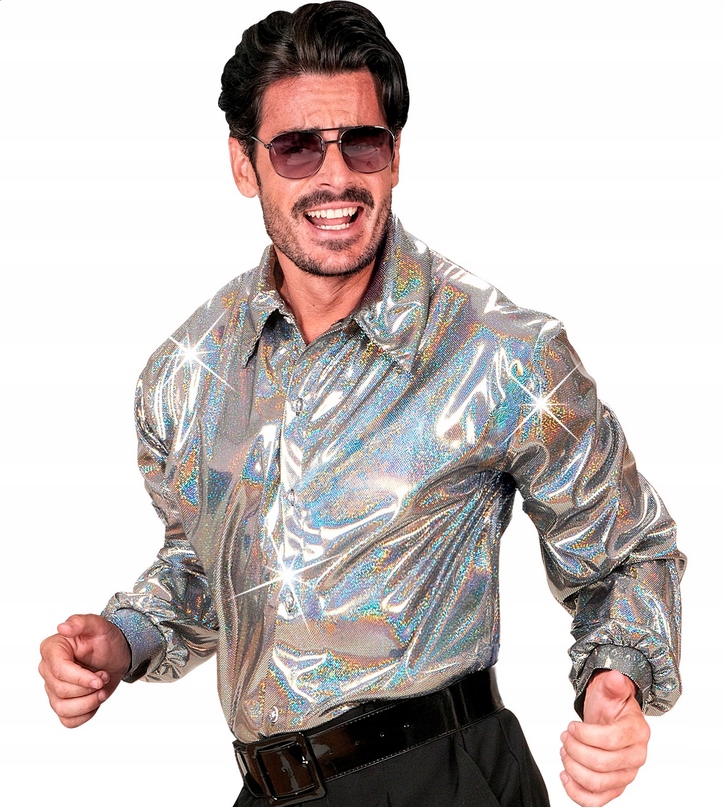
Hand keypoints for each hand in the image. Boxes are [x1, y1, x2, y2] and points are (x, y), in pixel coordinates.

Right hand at [39, 614, 130, 727]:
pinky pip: (67, 720)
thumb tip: (62, 627)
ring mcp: (52, 689)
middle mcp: (47, 670)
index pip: (59, 671)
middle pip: (61, 691)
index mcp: (52, 649)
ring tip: (103, 691)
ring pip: (62, 709)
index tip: (102, 677)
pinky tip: (96, 701)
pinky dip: (85, 715)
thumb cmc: (106, 639)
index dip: (81, 678)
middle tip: (105, 677)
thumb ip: (82, 622)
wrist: (116, 655)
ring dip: (89, 703)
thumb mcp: (100, 625)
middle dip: (89, 688)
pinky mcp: (62, 703)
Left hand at [559, 669, 649, 805]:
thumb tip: (616, 677)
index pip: (611, 740)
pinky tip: (565, 776)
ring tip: (565, 750)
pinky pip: (597, 800)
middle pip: (601, 764)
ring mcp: (625, 775)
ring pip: (596, 783)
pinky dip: (577, 793)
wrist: (610, 719)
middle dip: (574, 749)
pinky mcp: (614, 787)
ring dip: (573, 767)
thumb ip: (614, 684)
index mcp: (637, 733)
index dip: (585, 734)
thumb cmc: (610, 706)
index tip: (571, 726)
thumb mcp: (609, 690)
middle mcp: (635, 757)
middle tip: (565, 737)